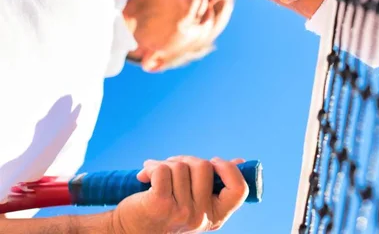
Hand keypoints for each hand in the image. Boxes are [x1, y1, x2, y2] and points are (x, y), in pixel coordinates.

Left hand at [111, 156, 247, 233]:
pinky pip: (163, 170)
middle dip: (186, 160)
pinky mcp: (161, 205)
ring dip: (166, 164)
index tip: (213, 162)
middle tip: (173, 167)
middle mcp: (201, 217)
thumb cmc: (166, 210)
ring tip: (155, 174)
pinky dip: (152, 167)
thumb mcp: (195, 200)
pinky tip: (144, 176)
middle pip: (205, 167)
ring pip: (181, 166)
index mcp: (216, 215)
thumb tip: (240, 162)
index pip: (239, 190)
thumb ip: (216, 183)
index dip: (229, 169)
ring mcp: (182, 213)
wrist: (130, 230)